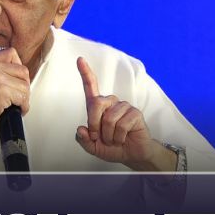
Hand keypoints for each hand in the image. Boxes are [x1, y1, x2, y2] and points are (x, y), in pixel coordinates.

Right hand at [0, 47, 29, 162]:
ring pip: (25, 85)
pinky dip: (23, 107)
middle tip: (17, 96)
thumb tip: (20, 73)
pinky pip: (23, 97)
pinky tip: (14, 110)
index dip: (17, 69)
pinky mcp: (1, 91)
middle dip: (23, 85)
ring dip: (24, 98)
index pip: (12, 53)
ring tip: (14, 105)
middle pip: (22, 70)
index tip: (14, 81)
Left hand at [75, 57, 175, 171]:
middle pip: (96, 103)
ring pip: (109, 119)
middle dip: (94, 124)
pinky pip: (121, 125)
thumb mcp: (93, 147)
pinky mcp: (135, 113)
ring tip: (114, 139)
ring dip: (109, 136)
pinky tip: (123, 138)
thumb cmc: (112, 147)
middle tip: (99, 137)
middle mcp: (111, 103)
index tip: (79, 59)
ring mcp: (124, 106)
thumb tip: (81, 129)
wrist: (131, 155)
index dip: (85, 73)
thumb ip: (84, 140)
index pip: (91, 87)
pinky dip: (119, 137)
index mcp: (99, 107)